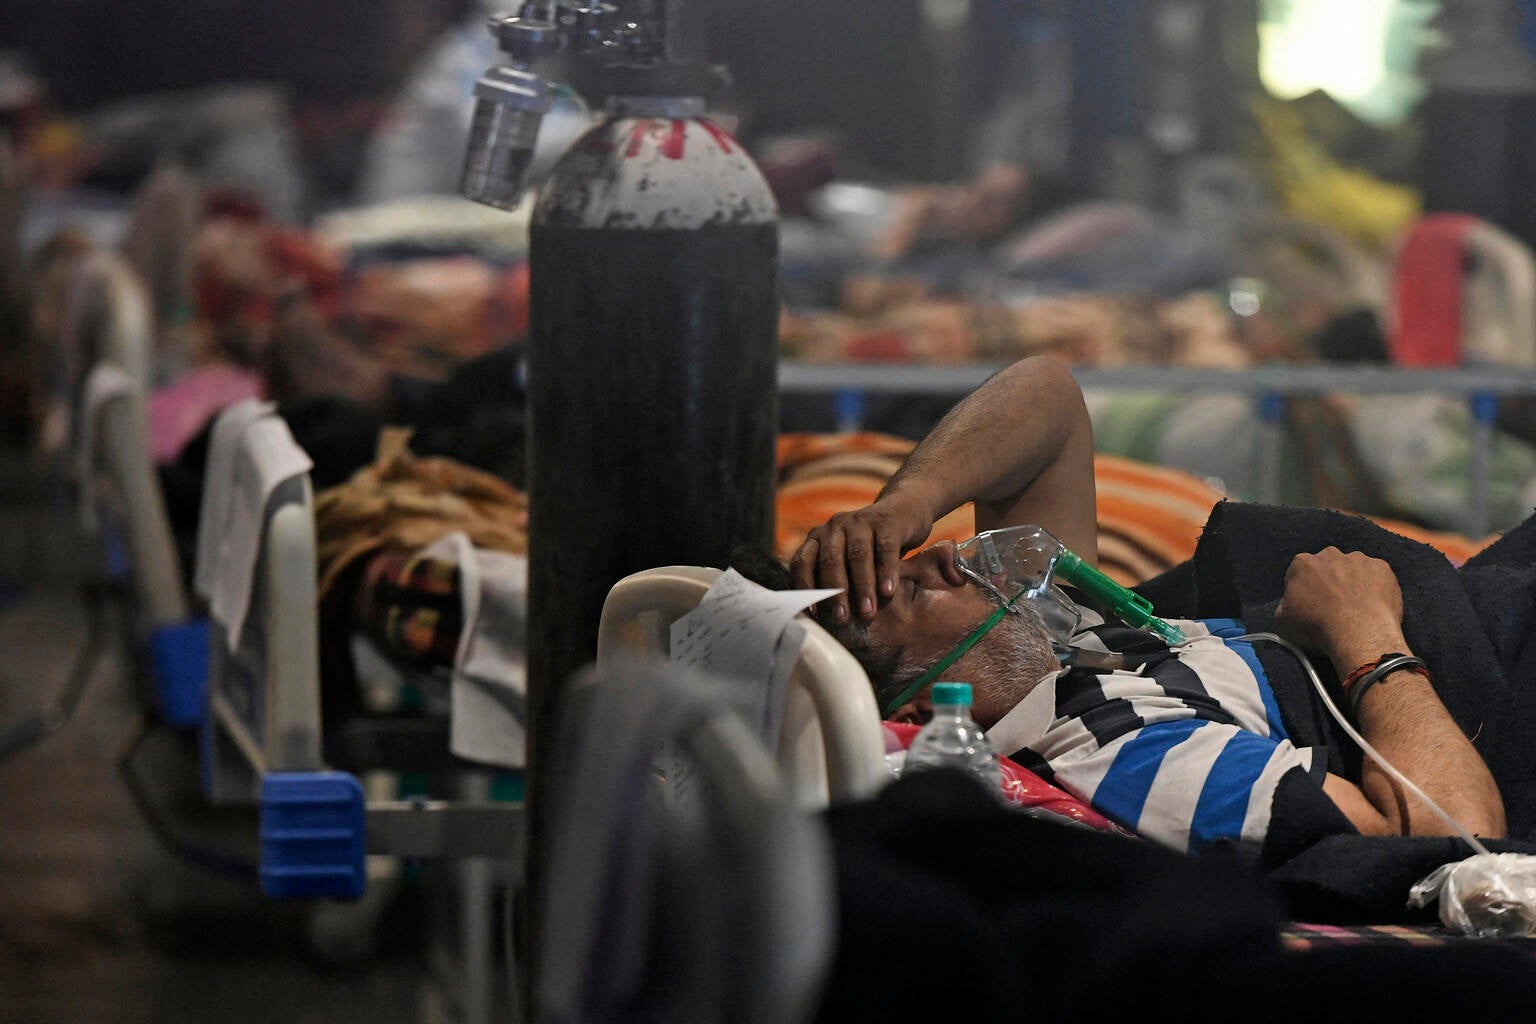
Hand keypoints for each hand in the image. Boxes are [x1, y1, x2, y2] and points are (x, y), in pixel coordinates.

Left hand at [789, 488, 935, 623]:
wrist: (904, 511)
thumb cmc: (871, 547)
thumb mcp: (847, 559)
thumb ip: (835, 580)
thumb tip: (825, 622)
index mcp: (819, 537)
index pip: (802, 562)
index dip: (804, 588)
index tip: (812, 614)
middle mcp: (835, 527)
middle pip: (830, 561)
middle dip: (836, 593)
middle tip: (842, 619)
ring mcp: (860, 521)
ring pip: (858, 555)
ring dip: (862, 587)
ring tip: (867, 613)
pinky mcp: (887, 522)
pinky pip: (885, 549)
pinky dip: (887, 572)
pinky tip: (889, 591)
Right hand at [1274, 548, 1405, 662]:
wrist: (1359, 633)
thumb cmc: (1316, 627)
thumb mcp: (1282, 622)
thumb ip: (1285, 604)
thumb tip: (1292, 602)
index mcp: (1302, 564)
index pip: (1299, 573)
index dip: (1304, 590)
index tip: (1309, 605)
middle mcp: (1330, 554)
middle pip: (1328, 566)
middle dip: (1330, 581)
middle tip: (1334, 605)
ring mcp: (1359, 559)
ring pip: (1353, 568)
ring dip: (1353, 582)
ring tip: (1357, 607)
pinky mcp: (1383, 568)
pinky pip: (1377, 575)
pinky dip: (1375, 587)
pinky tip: (1374, 605)